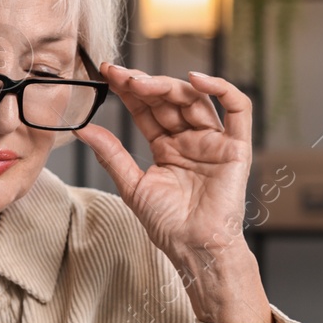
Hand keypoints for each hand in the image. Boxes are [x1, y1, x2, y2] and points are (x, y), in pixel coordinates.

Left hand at [76, 66, 270, 322]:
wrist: (193, 247)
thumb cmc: (168, 224)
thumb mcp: (132, 185)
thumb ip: (111, 155)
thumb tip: (84, 128)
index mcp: (167, 147)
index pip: (147, 110)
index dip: (128, 91)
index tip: (106, 74)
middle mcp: (191, 139)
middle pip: (168, 100)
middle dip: (144, 84)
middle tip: (120, 75)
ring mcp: (214, 141)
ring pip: (195, 99)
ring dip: (168, 85)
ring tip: (142, 82)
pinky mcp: (236, 146)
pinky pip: (238, 109)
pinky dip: (221, 88)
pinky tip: (195, 79)